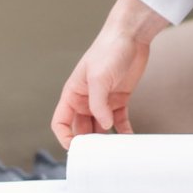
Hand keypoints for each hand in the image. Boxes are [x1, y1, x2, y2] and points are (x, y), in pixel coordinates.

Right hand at [51, 0, 168, 148]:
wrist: (132, 36)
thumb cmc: (109, 49)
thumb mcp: (99, 78)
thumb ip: (98, 104)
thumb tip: (104, 126)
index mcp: (73, 93)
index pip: (60, 122)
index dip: (64, 137)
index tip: (74, 150)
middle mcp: (86, 99)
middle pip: (81, 128)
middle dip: (87, 142)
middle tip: (96, 156)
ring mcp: (103, 100)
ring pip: (100, 127)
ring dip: (105, 139)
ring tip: (113, 151)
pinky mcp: (120, 98)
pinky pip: (119, 120)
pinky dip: (123, 130)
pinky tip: (128, 138)